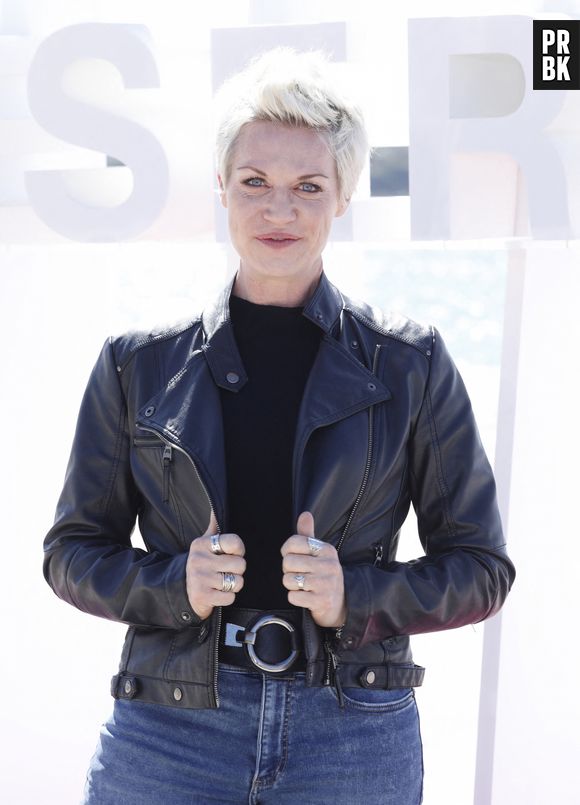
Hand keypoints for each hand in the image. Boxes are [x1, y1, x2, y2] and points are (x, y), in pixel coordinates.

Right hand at [185, 510, 245, 619]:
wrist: (183, 591)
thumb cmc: (201, 565)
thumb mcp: (204, 544)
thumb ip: (214, 527)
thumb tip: (215, 508)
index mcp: (202, 544)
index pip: (235, 542)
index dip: (239, 550)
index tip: (232, 554)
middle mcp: (200, 560)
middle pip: (240, 564)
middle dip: (237, 570)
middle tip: (226, 571)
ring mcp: (200, 579)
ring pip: (237, 582)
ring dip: (233, 585)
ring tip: (222, 582)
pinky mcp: (203, 596)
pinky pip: (230, 597)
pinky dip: (227, 597)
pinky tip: (217, 593)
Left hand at [280, 511, 346, 627]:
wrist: (340, 603)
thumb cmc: (323, 574)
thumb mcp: (319, 553)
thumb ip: (308, 534)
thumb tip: (305, 514)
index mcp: (326, 550)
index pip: (294, 542)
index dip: (286, 551)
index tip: (293, 557)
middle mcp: (329, 565)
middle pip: (288, 562)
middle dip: (288, 570)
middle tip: (298, 574)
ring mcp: (326, 584)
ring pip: (288, 580)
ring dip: (291, 585)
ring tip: (302, 585)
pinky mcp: (322, 601)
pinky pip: (293, 596)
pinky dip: (295, 598)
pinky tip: (305, 596)